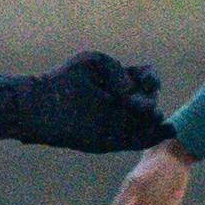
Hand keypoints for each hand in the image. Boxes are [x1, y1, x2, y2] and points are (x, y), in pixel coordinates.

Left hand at [23, 51, 169, 150]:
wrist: (40, 107)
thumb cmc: (63, 81)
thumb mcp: (94, 63)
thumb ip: (118, 71)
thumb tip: (132, 94)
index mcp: (119, 81)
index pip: (147, 79)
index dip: (151, 80)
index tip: (144, 81)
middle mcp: (121, 103)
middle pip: (151, 101)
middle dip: (149, 102)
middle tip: (135, 104)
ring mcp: (117, 123)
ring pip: (149, 124)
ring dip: (155, 122)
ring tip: (152, 118)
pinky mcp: (112, 141)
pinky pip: (139, 141)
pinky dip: (153, 138)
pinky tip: (163, 132)